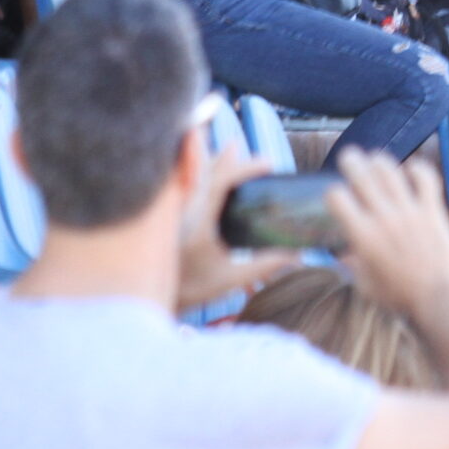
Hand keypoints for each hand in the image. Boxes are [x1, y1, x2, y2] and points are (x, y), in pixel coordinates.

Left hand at [177, 147, 298, 310]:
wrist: (151, 298)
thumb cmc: (191, 289)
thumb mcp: (231, 278)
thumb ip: (265, 264)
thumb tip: (296, 255)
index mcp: (198, 221)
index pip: (222, 181)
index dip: (246, 167)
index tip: (268, 163)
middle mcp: (183, 209)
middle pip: (207, 169)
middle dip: (234, 159)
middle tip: (261, 160)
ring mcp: (174, 209)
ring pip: (192, 172)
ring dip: (214, 160)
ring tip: (233, 150)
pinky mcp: (168, 213)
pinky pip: (183, 181)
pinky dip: (199, 170)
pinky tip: (206, 170)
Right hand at [326, 149, 448, 320]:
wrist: (440, 301)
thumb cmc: (400, 299)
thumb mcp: (366, 286)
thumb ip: (353, 265)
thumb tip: (344, 254)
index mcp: (362, 236)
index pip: (337, 197)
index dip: (333, 192)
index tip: (337, 196)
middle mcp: (383, 218)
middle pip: (361, 174)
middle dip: (351, 161)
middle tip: (350, 158)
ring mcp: (410, 211)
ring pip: (390, 171)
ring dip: (380, 160)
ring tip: (376, 159)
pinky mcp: (433, 210)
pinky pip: (426, 177)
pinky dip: (417, 168)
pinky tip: (412, 169)